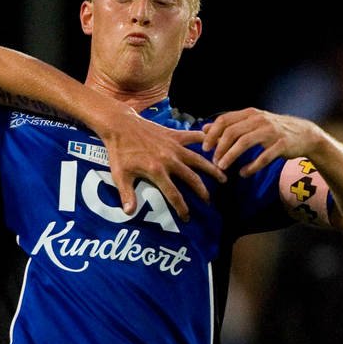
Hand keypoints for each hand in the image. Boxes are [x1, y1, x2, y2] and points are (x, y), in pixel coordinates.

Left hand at [98, 105, 225, 219]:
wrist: (121, 126)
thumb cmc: (119, 152)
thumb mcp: (120, 175)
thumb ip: (127, 194)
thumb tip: (130, 213)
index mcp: (157, 171)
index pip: (174, 194)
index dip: (181, 208)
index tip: (187, 217)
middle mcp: (170, 160)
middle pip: (192, 179)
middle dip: (202, 192)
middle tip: (209, 201)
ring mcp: (174, 146)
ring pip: (198, 159)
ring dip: (211, 169)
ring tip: (223, 177)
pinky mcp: (174, 135)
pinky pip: (192, 137)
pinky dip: (203, 140)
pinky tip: (213, 144)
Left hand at [201, 108, 321, 175]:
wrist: (304, 134)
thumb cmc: (272, 131)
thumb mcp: (251, 124)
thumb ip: (229, 126)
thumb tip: (204, 128)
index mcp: (250, 114)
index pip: (224, 120)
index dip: (212, 134)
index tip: (205, 148)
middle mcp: (259, 120)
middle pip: (232, 132)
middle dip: (219, 148)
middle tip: (213, 162)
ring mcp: (271, 131)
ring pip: (244, 143)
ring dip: (230, 157)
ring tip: (222, 168)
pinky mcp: (282, 144)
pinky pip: (263, 157)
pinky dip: (251, 167)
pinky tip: (243, 173)